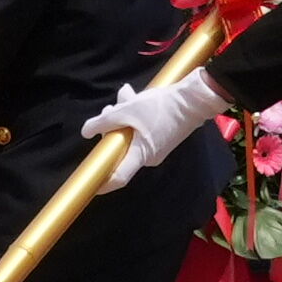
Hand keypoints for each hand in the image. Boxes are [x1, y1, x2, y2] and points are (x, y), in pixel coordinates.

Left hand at [88, 64, 222, 172]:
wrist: (195, 99)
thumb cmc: (160, 108)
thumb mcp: (127, 111)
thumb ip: (104, 121)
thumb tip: (86, 131)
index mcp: (141, 155)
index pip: (119, 177)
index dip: (103, 183)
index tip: (90, 185)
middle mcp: (150, 157)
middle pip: (122, 149)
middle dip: (111, 130)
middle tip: (108, 109)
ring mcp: (158, 147)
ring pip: (132, 136)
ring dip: (123, 117)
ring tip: (125, 95)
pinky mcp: (163, 136)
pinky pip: (142, 131)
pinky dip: (135, 117)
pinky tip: (135, 97)